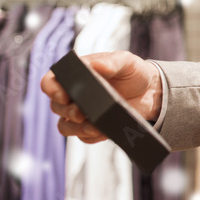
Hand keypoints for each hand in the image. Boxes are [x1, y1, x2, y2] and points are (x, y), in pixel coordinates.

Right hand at [41, 51, 162, 143]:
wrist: (149, 91)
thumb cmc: (133, 72)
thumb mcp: (126, 61)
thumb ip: (111, 62)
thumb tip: (95, 65)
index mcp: (76, 75)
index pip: (50, 81)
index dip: (52, 89)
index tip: (64, 95)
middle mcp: (73, 95)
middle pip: (56, 107)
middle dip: (68, 111)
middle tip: (82, 112)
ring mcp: (81, 113)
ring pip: (65, 127)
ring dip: (77, 128)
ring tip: (94, 126)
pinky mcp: (91, 128)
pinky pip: (83, 137)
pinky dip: (92, 135)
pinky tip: (104, 130)